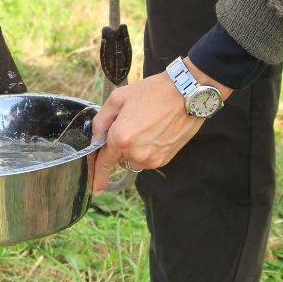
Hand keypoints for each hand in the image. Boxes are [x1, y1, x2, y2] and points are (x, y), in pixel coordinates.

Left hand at [90, 58, 231, 192]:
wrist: (187, 95)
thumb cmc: (152, 93)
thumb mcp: (118, 98)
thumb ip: (101, 120)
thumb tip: (95, 137)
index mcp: (120, 138)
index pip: (103, 162)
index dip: (98, 175)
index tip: (95, 188)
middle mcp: (135, 153)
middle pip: (118, 158)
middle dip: (118, 145)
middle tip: (130, 123)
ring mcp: (151, 159)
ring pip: (133, 159)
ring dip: (133, 148)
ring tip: (145, 126)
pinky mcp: (164, 159)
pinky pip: (147, 159)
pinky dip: (147, 149)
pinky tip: (155, 132)